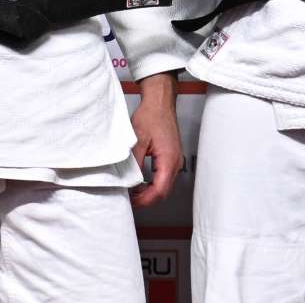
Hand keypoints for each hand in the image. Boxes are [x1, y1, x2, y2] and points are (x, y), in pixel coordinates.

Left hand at [130, 72, 182, 208]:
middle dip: (147, 199)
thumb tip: (129, 180)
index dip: (145, 200)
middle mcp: (175, 162)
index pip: (160, 190)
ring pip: (164, 185)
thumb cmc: (151, 116)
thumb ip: (134, 163)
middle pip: (163, 191)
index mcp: (168, 159)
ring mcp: (175, 160)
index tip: (132, 202)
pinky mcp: (171, 156)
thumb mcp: (138, 140)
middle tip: (130, 199)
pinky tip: (142, 181)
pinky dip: (153, 183)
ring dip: (150, 192)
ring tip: (133, 192)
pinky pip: (164, 176)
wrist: (160, 101)